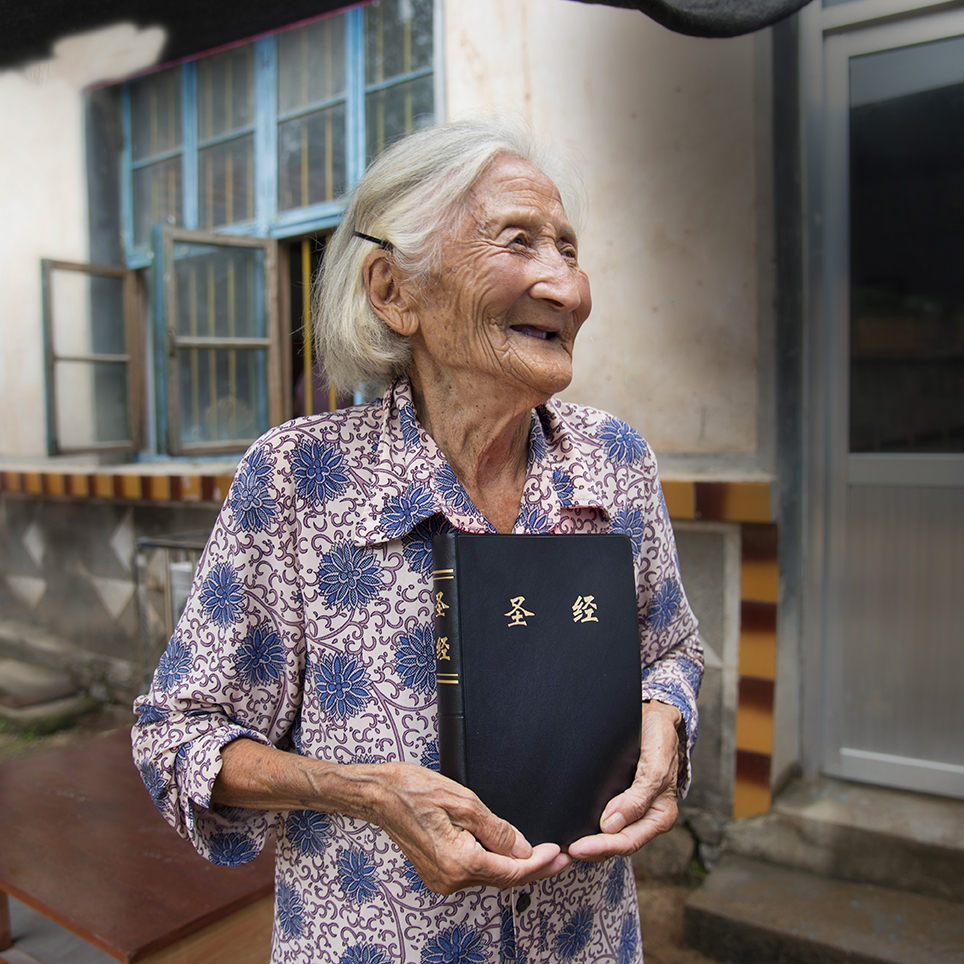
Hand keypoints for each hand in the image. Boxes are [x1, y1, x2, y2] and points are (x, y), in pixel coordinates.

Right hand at [213, 740, 570, 893]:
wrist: (377, 795)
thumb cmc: (414, 789)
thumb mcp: (463, 801)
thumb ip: (497, 829)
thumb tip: (525, 849)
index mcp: (459, 861)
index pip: (511, 870)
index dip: (540, 863)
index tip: (560, 852)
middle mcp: (450, 878)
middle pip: (503, 878)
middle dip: (534, 868)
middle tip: (562, 858)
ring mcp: (441, 879)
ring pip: (489, 877)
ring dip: (515, 868)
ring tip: (542, 856)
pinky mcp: (437, 873)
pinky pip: (475, 873)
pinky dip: (495, 865)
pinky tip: (508, 854)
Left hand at [565, 700, 680, 860]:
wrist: (655, 717)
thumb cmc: (659, 739)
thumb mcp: (656, 765)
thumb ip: (638, 797)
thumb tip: (611, 826)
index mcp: (660, 815)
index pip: (628, 841)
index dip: (601, 847)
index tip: (577, 847)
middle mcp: (647, 818)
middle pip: (616, 844)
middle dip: (590, 850)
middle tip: (563, 850)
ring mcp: (634, 811)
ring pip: (610, 838)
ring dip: (589, 845)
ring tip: (562, 846)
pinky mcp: (622, 800)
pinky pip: (606, 823)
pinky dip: (590, 830)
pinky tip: (573, 829)